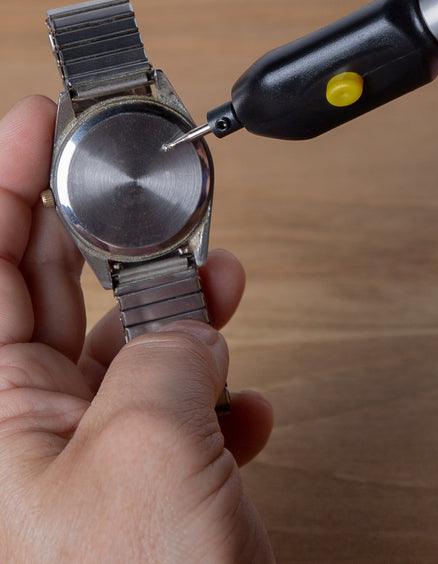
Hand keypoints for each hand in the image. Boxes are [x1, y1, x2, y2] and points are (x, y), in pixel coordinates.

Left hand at [0, 96, 273, 561]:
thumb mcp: (147, 453)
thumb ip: (166, 356)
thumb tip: (188, 319)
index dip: (5, 182)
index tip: (38, 117)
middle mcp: (14, 439)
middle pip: (43, 295)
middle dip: (101, 232)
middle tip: (142, 180)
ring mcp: (71, 468)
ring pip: (116, 349)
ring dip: (173, 311)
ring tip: (220, 284)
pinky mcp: (129, 493)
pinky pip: (161, 409)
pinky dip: (207, 390)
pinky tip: (241, 403)